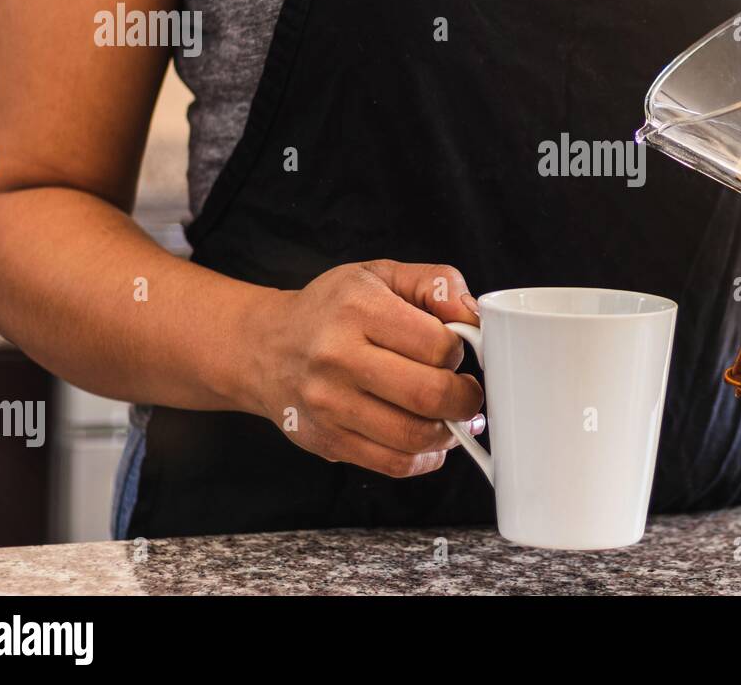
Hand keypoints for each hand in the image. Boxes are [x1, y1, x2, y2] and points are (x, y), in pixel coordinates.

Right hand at [244, 260, 484, 477]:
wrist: (264, 347)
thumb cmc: (332, 309)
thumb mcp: (382, 275)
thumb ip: (436, 284)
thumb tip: (476, 316)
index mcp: (357, 309)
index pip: (437, 345)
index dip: (461, 352)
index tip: (457, 352)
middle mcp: (337, 358)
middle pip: (429, 396)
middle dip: (465, 398)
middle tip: (467, 392)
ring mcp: (329, 405)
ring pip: (414, 437)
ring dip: (448, 432)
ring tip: (449, 415)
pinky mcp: (326, 441)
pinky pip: (393, 465)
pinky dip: (423, 459)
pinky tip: (427, 440)